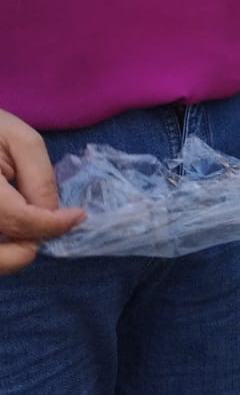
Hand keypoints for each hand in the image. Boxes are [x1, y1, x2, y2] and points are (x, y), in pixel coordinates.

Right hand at [0, 110, 86, 273]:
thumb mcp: (19, 139)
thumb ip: (39, 177)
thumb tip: (52, 214)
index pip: (18, 219)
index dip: (52, 224)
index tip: (77, 216)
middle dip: (26, 249)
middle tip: (47, 228)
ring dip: (10, 254)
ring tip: (28, 230)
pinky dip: (1, 250)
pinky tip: (12, 230)